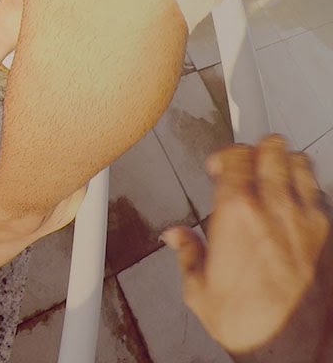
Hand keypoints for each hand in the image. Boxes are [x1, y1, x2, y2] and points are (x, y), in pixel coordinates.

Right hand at [162, 135, 330, 356]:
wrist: (292, 346)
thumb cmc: (247, 321)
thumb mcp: (198, 289)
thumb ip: (187, 253)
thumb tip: (175, 236)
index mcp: (235, 212)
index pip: (235, 155)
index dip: (224, 156)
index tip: (217, 168)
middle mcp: (274, 207)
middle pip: (273, 148)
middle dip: (256, 150)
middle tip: (245, 164)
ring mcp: (308, 218)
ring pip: (302, 163)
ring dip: (285, 163)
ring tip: (273, 175)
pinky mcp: (329, 235)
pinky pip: (321, 193)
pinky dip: (308, 188)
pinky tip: (296, 202)